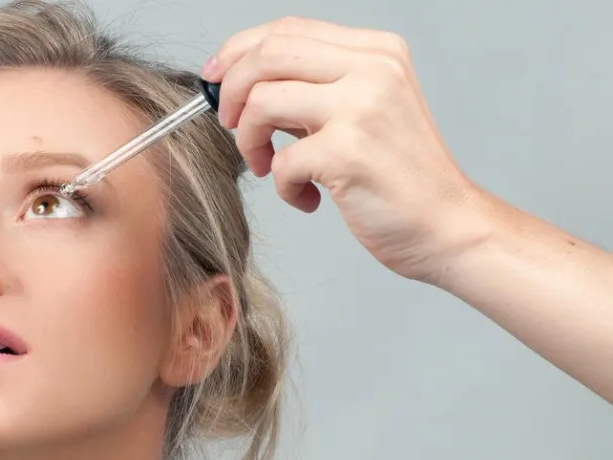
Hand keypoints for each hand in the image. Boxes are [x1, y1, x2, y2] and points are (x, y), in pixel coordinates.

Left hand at [204, 17, 493, 283]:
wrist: (448, 226)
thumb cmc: (398, 177)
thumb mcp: (362, 111)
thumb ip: (312, 89)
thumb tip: (241, 82)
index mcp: (377, 51)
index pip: (287, 29)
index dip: (238, 50)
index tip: (215, 77)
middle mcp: (374, 69)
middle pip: (267, 54)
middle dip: (231, 91)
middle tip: (231, 125)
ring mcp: (363, 107)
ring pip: (262, 102)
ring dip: (249, 141)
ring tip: (267, 166)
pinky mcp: (349, 151)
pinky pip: (279, 160)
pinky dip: (281, 186)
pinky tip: (306, 197)